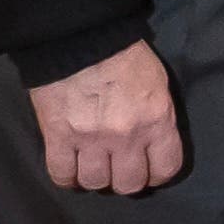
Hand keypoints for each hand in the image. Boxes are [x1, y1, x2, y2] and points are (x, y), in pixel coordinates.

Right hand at [33, 42, 183, 194]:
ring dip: (95, 178)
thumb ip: (158, 117)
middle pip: (129, 183)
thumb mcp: (157, 85)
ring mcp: (90, 139)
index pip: (165, 168)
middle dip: (126, 180)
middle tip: (119, 169)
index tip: (149, 171)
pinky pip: (61, 174)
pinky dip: (67, 177)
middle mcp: (126, 136)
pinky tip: (71, 168)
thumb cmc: (125, 57)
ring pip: (95, 183)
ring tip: (93, 166)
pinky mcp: (57, 137)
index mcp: (156, 120)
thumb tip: (153, 142)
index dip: (157, 175)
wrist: (80, 39)